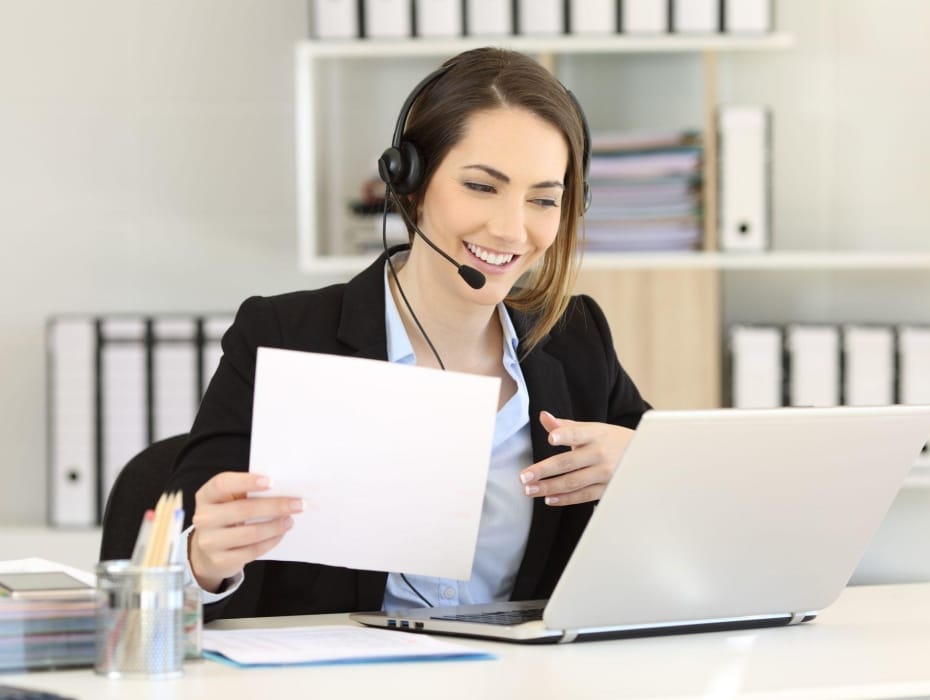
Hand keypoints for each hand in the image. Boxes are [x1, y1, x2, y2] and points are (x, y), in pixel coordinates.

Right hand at [189, 471, 304, 592]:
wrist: (207, 550)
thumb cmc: (227, 515)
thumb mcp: (229, 499)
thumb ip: (247, 492)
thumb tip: (283, 489)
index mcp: (206, 495)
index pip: (222, 484)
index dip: (247, 481)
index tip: (272, 482)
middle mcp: (203, 518)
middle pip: (242, 509)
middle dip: (275, 506)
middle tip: (298, 504)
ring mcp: (210, 541)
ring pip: (250, 533)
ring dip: (276, 526)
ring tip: (290, 520)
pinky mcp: (220, 560)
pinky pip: (252, 551)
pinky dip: (271, 541)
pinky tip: (280, 534)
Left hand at [518, 411, 633, 506]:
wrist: (644, 456)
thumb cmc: (610, 440)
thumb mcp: (592, 429)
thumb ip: (566, 426)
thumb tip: (543, 416)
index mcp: (595, 434)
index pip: (577, 433)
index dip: (564, 434)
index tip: (551, 438)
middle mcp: (600, 453)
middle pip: (569, 462)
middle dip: (544, 470)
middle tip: (524, 477)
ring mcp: (605, 473)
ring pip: (573, 482)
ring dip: (549, 487)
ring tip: (530, 490)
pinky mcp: (607, 489)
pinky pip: (583, 495)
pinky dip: (565, 498)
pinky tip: (549, 498)